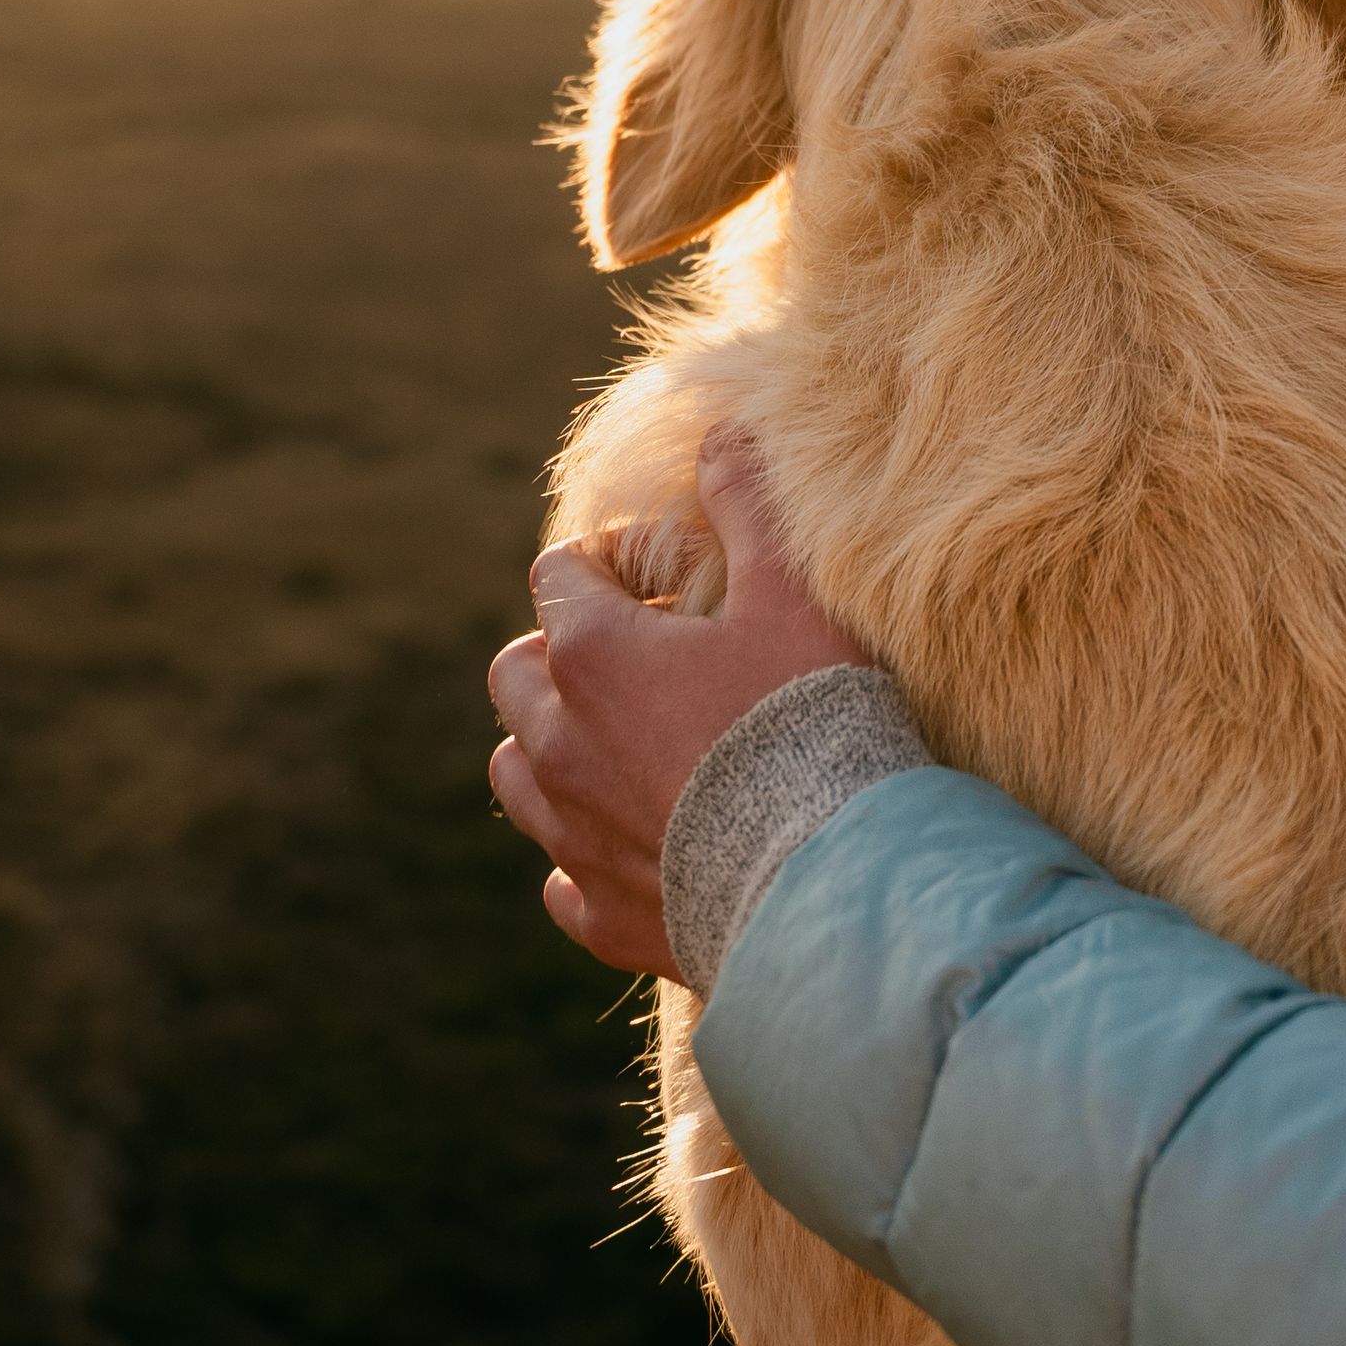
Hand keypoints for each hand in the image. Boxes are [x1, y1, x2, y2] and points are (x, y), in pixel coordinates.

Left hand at [484, 423, 857, 977]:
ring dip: (552, 747)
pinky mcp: (600, 912)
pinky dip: (583, 851)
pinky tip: (635, 841)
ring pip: (516, 773)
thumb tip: (720, 434)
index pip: (558, 576)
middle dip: (560, 653)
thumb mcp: (793, 594)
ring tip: (618, 745)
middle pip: (515, 673)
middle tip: (636, 656)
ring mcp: (571, 834)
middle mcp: (558, 743)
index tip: (657, 575)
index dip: (604, 562)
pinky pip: (559, 878)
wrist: (829, 874)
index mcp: (593, 654)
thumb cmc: (811, 719)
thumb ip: (749, 505)